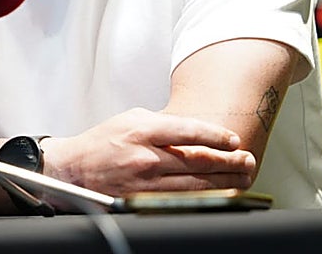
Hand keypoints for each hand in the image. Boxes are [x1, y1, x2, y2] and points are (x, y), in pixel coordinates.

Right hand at [41, 107, 255, 195]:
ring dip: (224, 182)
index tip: (233, 140)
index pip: (189, 132)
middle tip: (247, 160)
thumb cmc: (102, 142)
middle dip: (229, 161)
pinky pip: (181, 200)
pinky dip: (204, 197)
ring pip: (195, 185)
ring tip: (242, 177)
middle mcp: (145, 157)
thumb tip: (198, 132)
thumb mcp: (131, 120)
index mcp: (141, 131)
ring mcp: (144, 184)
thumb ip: (163, 124)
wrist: (73, 169)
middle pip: (198, 161)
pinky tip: (218, 194)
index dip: (216, 136)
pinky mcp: (142, 202)